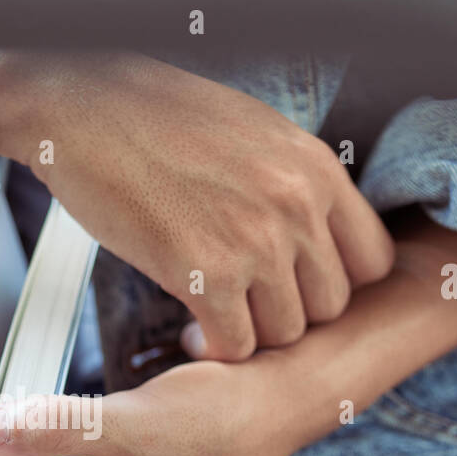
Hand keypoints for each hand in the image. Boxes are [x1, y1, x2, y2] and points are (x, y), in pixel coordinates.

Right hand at [0, 52, 394, 358]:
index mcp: (315, 169)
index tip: (297, 289)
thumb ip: (291, 183)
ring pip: (286, 333)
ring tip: (216, 321)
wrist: (84, 106)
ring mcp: (255, 243)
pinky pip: (235, 345)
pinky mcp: (205, 274)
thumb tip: (309, 228)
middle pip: (330, 306)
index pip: (371, 259)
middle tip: (249, 310)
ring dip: (250, 336)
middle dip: (289, 315)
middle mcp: (297, 207)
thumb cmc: (155, 118)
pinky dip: (214, 349)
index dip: (334, 284)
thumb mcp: (253, 134)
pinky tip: (192, 331)